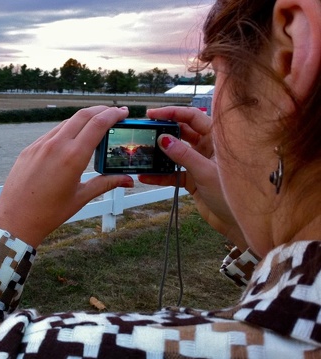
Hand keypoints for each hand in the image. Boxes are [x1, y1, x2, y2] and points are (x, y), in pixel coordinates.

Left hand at [0, 106, 133, 247]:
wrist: (15, 219)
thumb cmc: (49, 212)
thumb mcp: (81, 197)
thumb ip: (105, 183)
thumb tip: (128, 180)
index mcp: (73, 157)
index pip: (97, 124)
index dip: (113, 114)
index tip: (123, 112)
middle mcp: (57, 145)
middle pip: (83, 116)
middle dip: (101, 110)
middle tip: (114, 113)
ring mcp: (41, 145)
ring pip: (66, 123)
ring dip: (83, 119)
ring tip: (95, 125)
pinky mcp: (30, 149)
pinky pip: (51, 133)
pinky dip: (66, 130)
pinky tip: (72, 139)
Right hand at [139, 106, 246, 249]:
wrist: (239, 223)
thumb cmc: (234, 195)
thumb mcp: (206, 172)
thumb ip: (184, 155)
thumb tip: (163, 139)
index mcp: (217, 139)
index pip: (193, 117)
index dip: (173, 113)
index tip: (153, 114)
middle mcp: (207, 148)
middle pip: (181, 132)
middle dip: (163, 131)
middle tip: (145, 131)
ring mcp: (199, 163)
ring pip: (175, 153)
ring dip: (159, 154)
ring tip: (143, 153)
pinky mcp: (192, 179)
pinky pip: (173, 173)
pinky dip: (160, 175)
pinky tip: (146, 176)